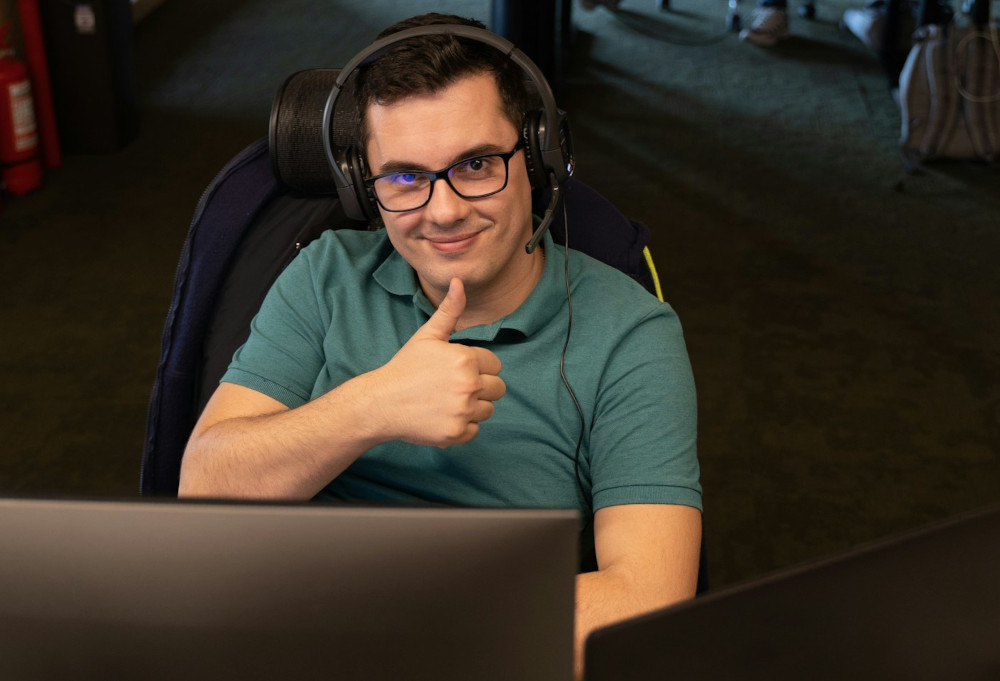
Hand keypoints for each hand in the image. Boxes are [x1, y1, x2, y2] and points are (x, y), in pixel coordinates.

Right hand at [372, 278, 505, 446]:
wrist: (381, 402)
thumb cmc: (405, 366)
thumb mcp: (428, 336)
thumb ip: (450, 311)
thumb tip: (459, 281)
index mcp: (466, 359)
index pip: (495, 365)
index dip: (478, 367)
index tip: (455, 370)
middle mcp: (468, 385)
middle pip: (498, 389)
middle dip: (480, 387)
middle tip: (453, 387)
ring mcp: (463, 411)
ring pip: (488, 410)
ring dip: (473, 407)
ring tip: (447, 401)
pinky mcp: (456, 433)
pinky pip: (475, 430)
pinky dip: (462, 426)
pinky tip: (443, 416)